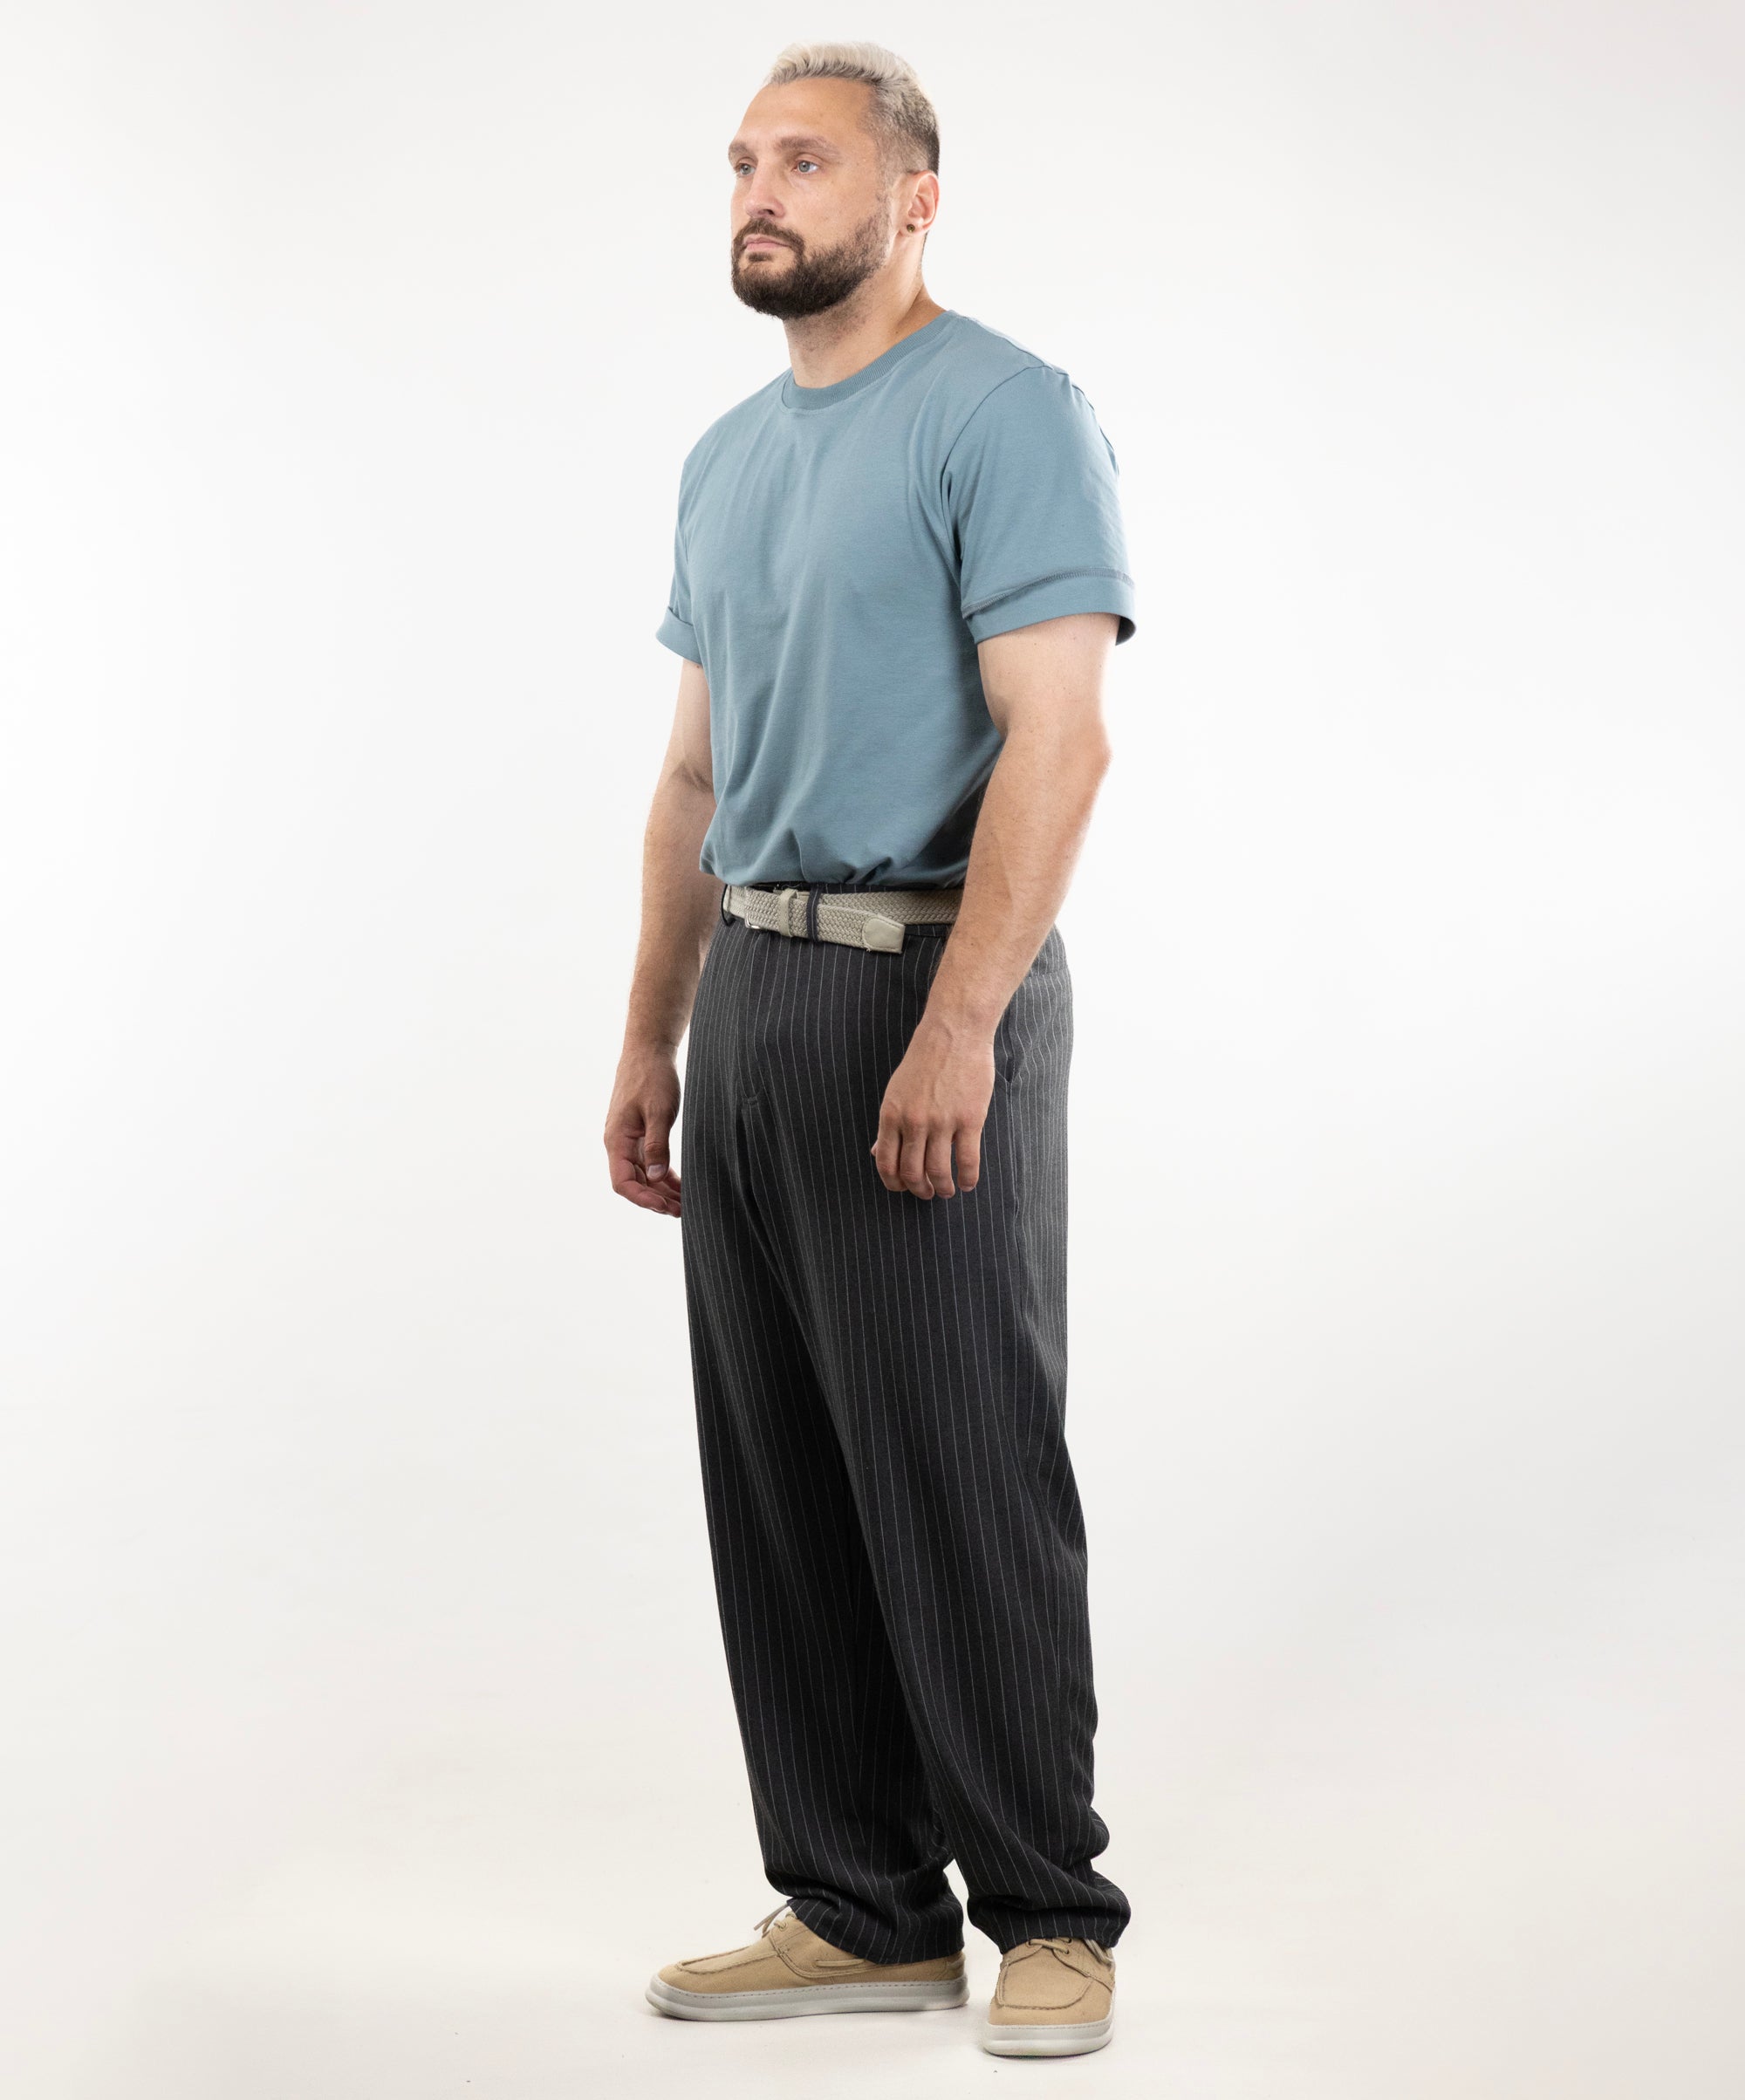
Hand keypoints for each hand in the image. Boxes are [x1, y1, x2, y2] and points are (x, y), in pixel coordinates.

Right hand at [605, 1047, 682, 1215]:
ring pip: (643, 1175)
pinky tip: (680, 1186)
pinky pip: (649, 1163)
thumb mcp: (659, 1111)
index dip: (642, 1199)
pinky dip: (663, 1176)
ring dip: (661, 1191)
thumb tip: (657, 1178)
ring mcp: (629, 1140)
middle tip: (682, 1211)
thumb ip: (658, 1146)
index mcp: (617, 1140)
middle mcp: (619, 1144)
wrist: (648, 1051)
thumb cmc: (652, 1077)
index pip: (623, 1182)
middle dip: (656, 1200)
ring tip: (684, 1204)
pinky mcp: (640, 1134)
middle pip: (634, 1183)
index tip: (665, 1207)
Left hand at [869, 1015, 996, 1198]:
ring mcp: (942, 1122)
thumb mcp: (896, 1091)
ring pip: (938, 1171)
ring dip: (943, 1188)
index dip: (893, 1183)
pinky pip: (966, 1161)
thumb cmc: (925, 1060)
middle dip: (919, 1190)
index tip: (903, 1189)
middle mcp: (913, 1122)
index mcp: (891, 1114)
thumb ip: (889, 1125)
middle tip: (927, 1193)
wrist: (954, 1032)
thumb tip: (876, 1153)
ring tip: (947, 1190)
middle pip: (912, 1172)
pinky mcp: (969, 1119)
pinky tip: (967, 1183)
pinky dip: (967, 1178)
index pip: (885, 1162)